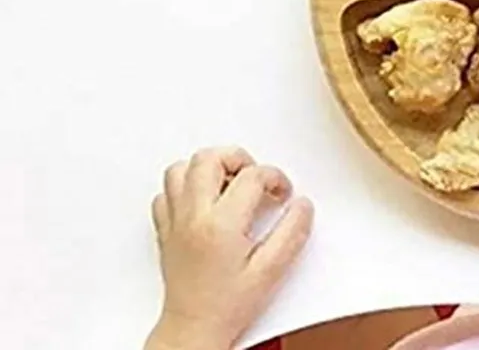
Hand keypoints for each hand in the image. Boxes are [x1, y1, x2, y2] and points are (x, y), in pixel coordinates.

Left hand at [145, 147, 313, 349]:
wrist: (193, 332)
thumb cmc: (227, 307)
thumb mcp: (270, 272)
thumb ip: (291, 234)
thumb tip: (302, 206)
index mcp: (221, 224)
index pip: (251, 176)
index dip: (274, 178)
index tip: (282, 194)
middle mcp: (193, 216)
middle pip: (209, 158)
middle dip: (238, 159)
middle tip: (254, 177)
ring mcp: (175, 221)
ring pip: (181, 169)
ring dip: (207, 168)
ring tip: (228, 183)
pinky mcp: (164, 231)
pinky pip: (166, 193)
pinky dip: (184, 188)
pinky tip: (203, 201)